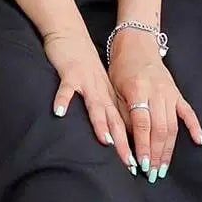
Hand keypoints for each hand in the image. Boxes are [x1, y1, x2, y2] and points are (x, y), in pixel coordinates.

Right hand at [42, 30, 137, 173]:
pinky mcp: (70, 73)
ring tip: (106, 141)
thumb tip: (116, 135)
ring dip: (100, 123)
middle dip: (123, 143)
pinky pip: (66, 88)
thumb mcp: (99, 89)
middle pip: (116, 120)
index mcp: (110, 97)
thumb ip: (106, 109)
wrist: (71, 36)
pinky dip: (62, 99)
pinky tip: (58, 112)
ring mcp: (87, 82)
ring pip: (96, 105)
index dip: (135, 144)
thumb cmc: (83, 66)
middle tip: (131, 164)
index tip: (142, 165)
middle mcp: (102, 92)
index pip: (126, 124)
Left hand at [107, 28, 201, 180]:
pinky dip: (195, 128)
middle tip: (152, 174)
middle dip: (155, 154)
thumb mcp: (114, 88)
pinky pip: (188, 113)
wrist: (137, 42)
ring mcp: (170, 93)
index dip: (142, 146)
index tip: (141, 164)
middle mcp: (157, 92)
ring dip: (168, 150)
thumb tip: (127, 141)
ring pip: (172, 126)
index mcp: (138, 90)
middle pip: (159, 129)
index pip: (142, 124)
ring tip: (163, 168)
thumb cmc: (121, 67)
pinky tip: (200, 143)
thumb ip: (123, 112)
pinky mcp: (177, 93)